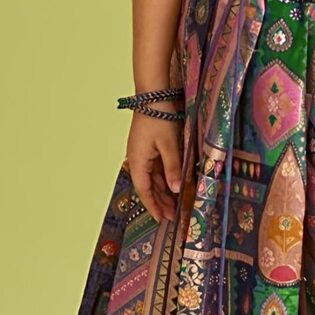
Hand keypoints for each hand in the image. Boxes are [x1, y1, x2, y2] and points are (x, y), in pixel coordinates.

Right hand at [126, 102, 183, 222]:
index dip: (152, 206)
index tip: (161, 219)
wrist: (154, 94)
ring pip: (154, 180)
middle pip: (149, 187)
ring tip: (177, 206)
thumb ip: (172, 168)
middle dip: (161, 203)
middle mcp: (138, 160)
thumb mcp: (168, 144)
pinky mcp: (151, 149)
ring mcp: (144, 154)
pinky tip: (176, 188)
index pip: (144, 190)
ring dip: (164, 193)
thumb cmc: (159, 117)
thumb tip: (176, 190)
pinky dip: (166, 180)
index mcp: (138, 160)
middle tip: (174, 217)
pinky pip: (158, 170)